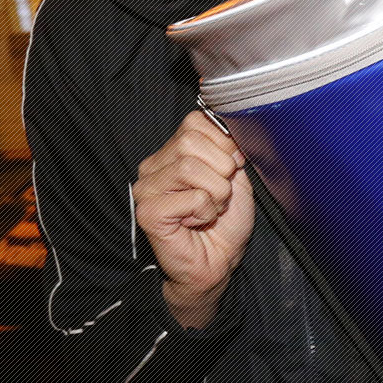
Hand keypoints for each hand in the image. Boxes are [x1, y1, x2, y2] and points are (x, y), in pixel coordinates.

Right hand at [132, 111, 254, 326]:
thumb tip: (231, 129)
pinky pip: (191, 197)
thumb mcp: (236, 176)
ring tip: (210, 209)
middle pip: (191, 141)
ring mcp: (146, 188)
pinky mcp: (147, 212)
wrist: (219, 261)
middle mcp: (154, 166)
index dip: (224, 143)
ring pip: (190, 167)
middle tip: (219, 195)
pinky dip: (205, 211)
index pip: (195, 121)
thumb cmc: (226, 221)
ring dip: (215, 193)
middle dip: (221, 170)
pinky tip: (197, 223)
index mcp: (173, 152)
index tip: (230, 169)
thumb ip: (229, 149)